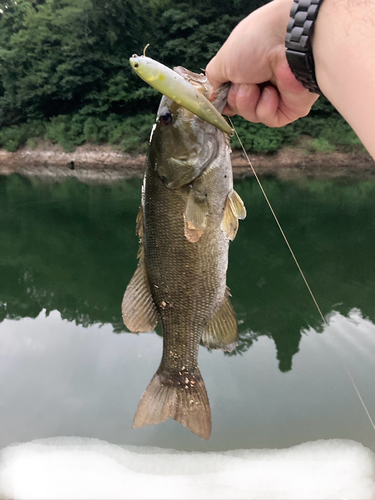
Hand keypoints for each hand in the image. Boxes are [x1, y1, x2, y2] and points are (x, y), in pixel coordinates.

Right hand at [206, 0, 318, 126]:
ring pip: (251, 115)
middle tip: (244, 82)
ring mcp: (277, 96)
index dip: (224, 97)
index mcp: (248, 68)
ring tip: (257, 85)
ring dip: (248, 102)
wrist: (288, 43)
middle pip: (239, 107)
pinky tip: (272, 92)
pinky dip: (265, 107)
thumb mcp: (223, 60)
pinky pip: (268, 119)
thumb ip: (214, 80)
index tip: (220, 95)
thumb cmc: (256, 43)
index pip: (230, 93)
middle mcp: (263, 81)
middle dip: (236, 98)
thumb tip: (213, 96)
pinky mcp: (291, 109)